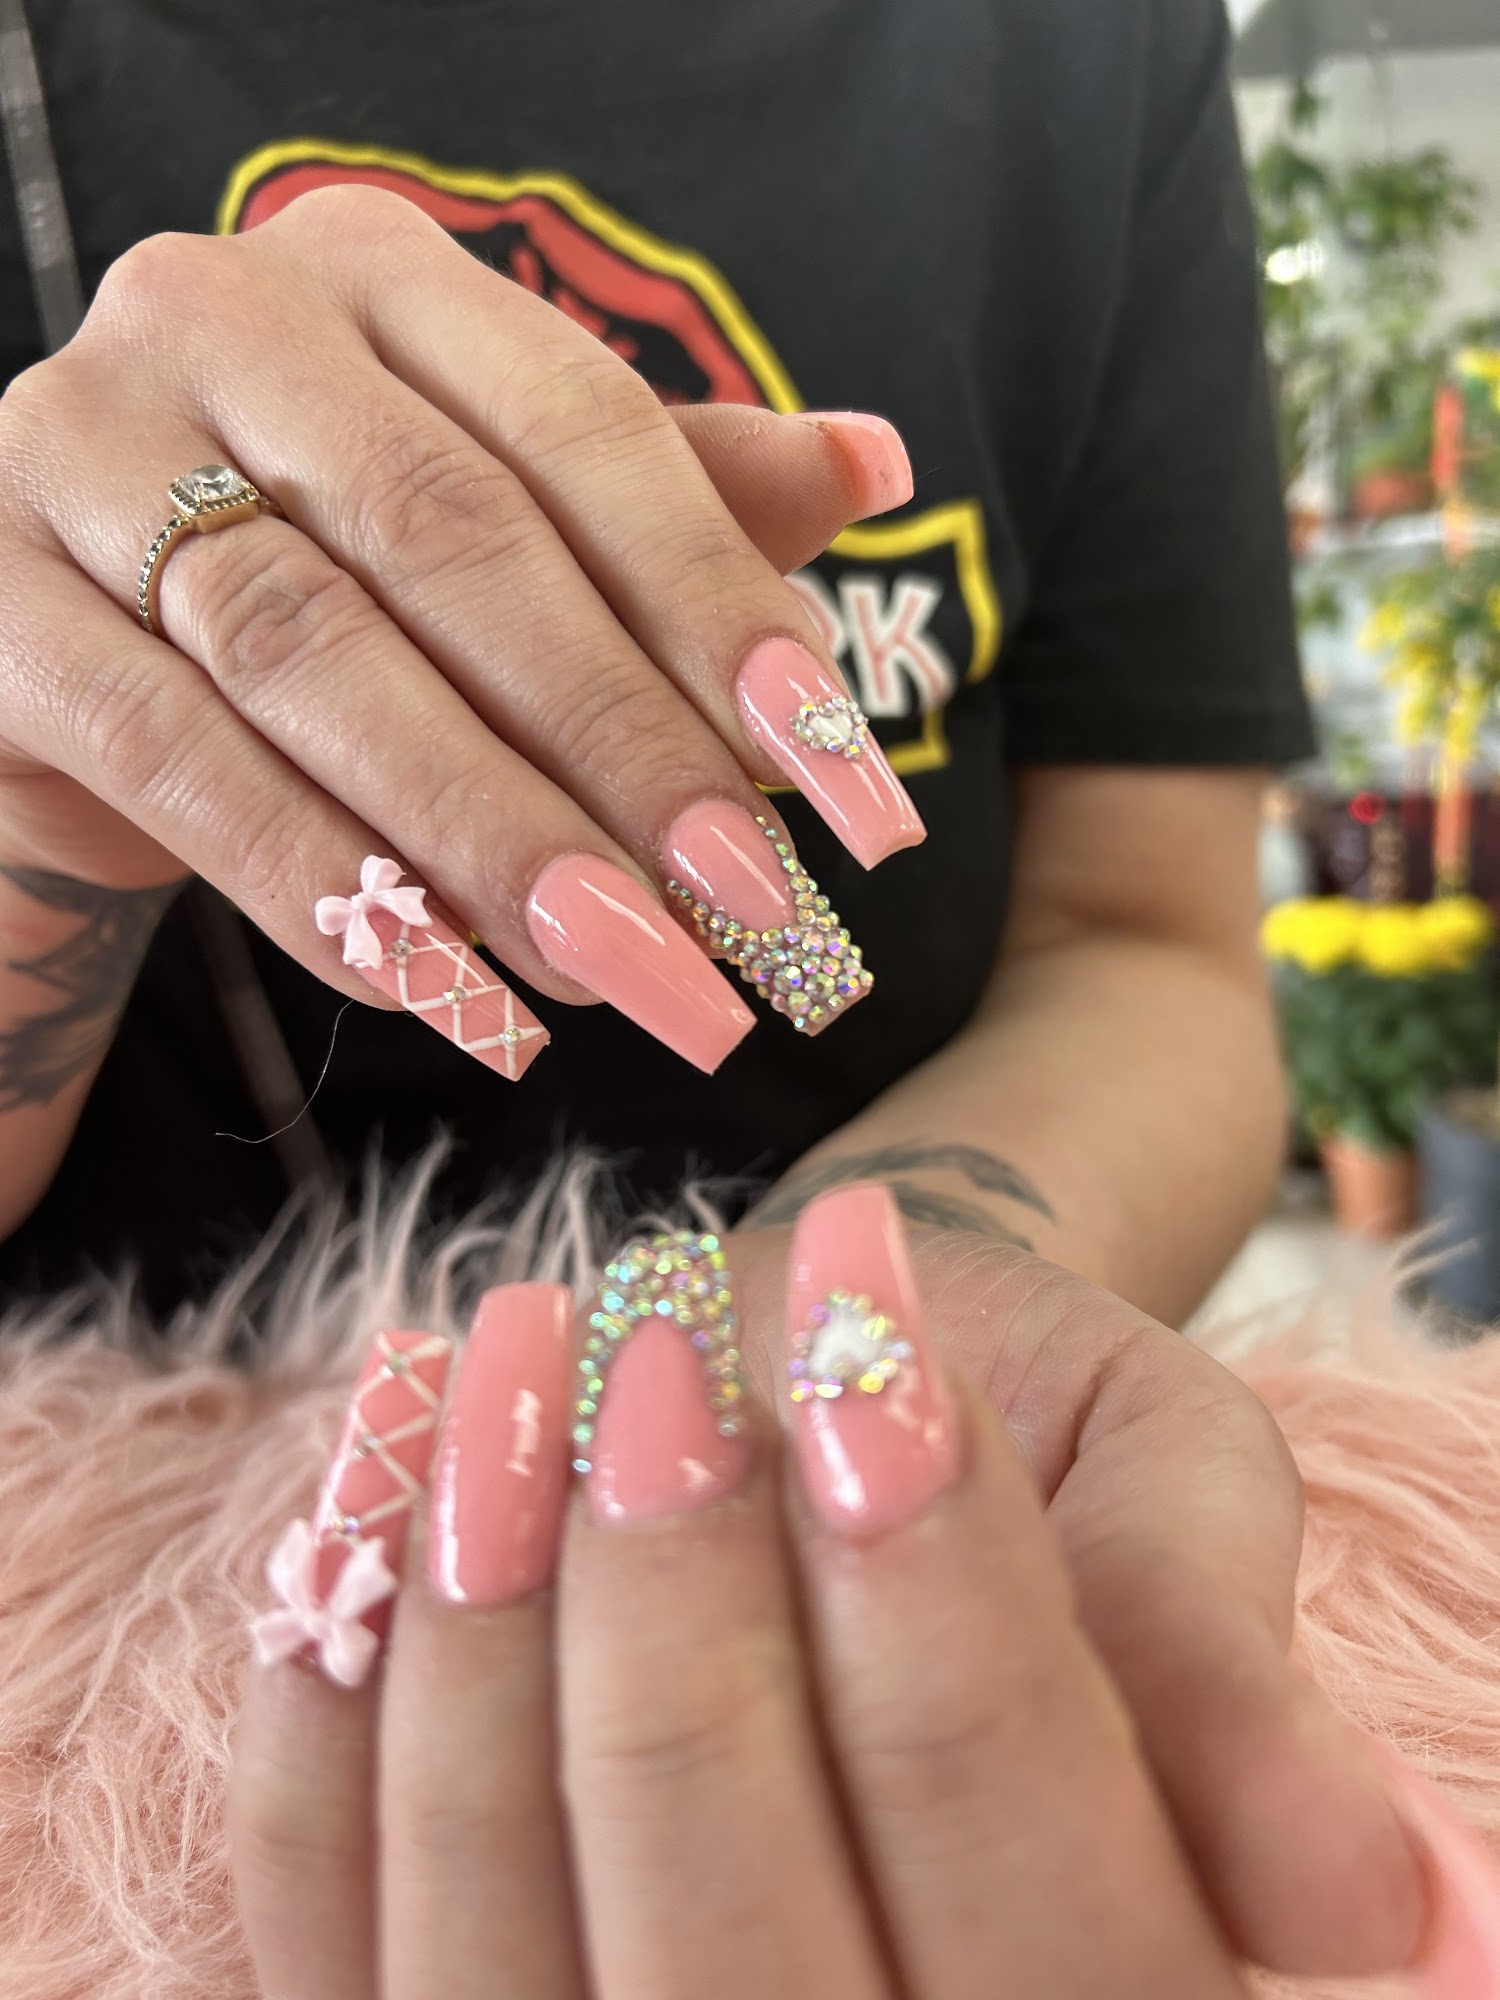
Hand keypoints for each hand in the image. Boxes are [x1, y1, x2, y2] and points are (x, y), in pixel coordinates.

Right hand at [0, 185, 918, 1073]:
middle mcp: (220, 320)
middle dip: (622, 744)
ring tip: (629, 971)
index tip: (853, 797)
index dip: (725, 614)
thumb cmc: (331, 568)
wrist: (77, 633)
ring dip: (488, 832)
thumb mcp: (498, 514)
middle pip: (454, 540)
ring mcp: (77, 447)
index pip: (586, 433)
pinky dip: (321, 883)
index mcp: (379, 273)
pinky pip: (174, 753)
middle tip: (751, 916)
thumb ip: (666, 497)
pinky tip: (451, 991)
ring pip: (314, 653)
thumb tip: (872, 459)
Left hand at [226, 1185, 1451, 1998]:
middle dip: (684, 1623)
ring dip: (487, 1629)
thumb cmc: (1026, 1440)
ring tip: (509, 1362)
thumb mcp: (1168, 1485)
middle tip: (658, 1368)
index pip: (1057, 1914)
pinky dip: (333, 1694)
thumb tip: (1373, 1903)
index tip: (881, 1369)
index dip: (962, 1642)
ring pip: (504, 1954)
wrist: (836, 1415)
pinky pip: (325, 1922)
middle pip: (745, 1951)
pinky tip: (384, 1483)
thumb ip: (1223, 1659)